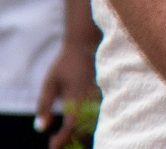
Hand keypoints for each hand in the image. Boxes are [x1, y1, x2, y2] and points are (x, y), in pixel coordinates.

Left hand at [35, 34, 97, 148]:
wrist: (89, 42)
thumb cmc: (66, 62)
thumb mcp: (49, 83)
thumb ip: (44, 106)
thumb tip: (41, 128)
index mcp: (76, 101)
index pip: (69, 131)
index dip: (60, 141)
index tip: (52, 144)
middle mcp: (92, 102)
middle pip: (84, 132)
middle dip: (72, 139)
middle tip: (58, 140)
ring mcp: (103, 98)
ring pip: (95, 125)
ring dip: (83, 132)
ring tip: (70, 131)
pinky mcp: (109, 93)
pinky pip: (102, 114)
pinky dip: (92, 122)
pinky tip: (84, 120)